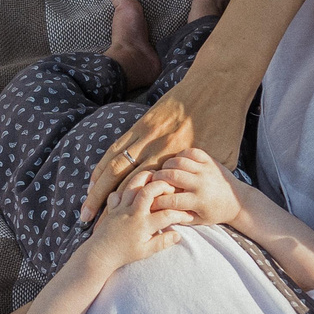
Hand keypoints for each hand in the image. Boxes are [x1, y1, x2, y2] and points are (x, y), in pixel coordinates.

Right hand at [81, 72, 246, 220]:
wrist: (218, 83)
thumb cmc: (225, 122)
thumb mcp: (224, 156)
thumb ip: (206, 179)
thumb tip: (203, 197)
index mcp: (177, 160)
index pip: (145, 193)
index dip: (130, 213)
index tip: (118, 230)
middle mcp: (156, 149)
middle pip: (122, 182)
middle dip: (104, 205)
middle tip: (90, 224)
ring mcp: (146, 134)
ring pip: (113, 164)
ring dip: (98, 187)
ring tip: (87, 205)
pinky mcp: (142, 122)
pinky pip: (117, 146)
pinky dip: (103, 164)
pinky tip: (95, 177)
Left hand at [83, 172, 183, 269]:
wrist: (100, 254)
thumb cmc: (124, 255)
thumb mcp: (146, 252)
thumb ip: (162, 242)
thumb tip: (178, 235)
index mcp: (143, 224)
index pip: (167, 214)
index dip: (181, 213)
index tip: (189, 215)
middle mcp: (133, 212)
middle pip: (149, 190)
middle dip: (163, 184)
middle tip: (171, 186)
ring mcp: (121, 208)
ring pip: (133, 185)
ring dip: (145, 179)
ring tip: (155, 177)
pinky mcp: (112, 207)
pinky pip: (118, 191)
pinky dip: (126, 188)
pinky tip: (133, 190)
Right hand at [147, 148, 239, 228]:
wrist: (238, 201)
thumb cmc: (215, 213)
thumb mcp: (199, 220)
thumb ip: (179, 216)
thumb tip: (158, 212)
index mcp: (199, 201)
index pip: (172, 199)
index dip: (157, 200)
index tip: (150, 201)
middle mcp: (202, 184)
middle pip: (172, 176)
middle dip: (158, 178)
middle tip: (153, 181)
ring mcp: (206, 170)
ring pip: (179, 162)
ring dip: (167, 165)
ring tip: (163, 171)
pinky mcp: (210, 161)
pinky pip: (191, 152)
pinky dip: (180, 155)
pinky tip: (176, 163)